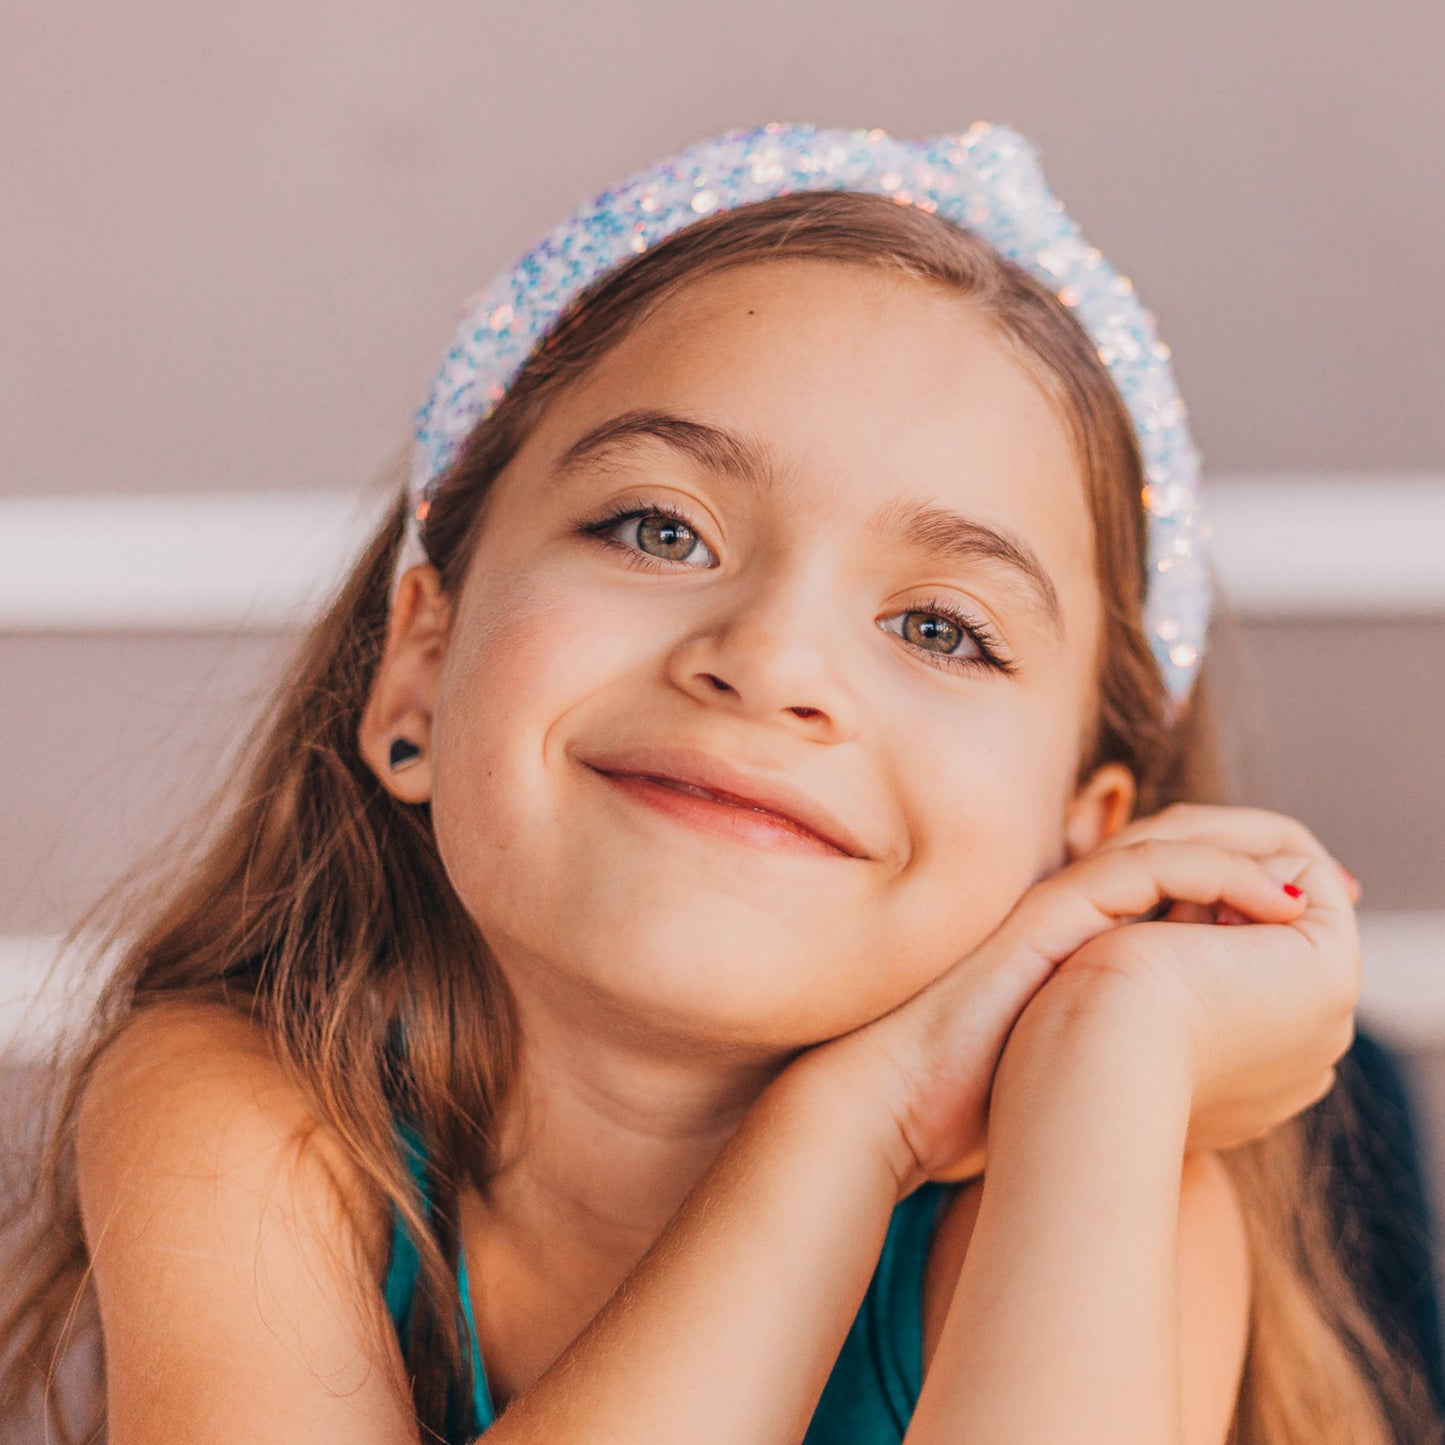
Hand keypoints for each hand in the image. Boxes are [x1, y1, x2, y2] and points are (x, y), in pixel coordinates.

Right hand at [786, 803, 1360, 1196]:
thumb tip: (1186, 1078)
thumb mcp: (1070, 1075)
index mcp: (1077, 949)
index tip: (1304, 922)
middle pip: (1181, 857)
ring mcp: (1058, 908)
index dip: (1240, 897)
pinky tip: (1271, 900)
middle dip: (1261, 860)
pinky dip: (1221, 872)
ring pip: (1173, 846)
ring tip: (1312, 884)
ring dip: (1253, 854)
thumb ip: (1120, 1055)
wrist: (897, 1106)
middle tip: (1330, 885)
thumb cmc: (969, 1110)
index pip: (1171, 896)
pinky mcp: (1053, 909)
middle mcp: (1070, 917)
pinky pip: (1152, 867)